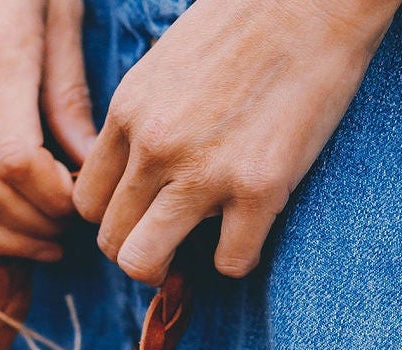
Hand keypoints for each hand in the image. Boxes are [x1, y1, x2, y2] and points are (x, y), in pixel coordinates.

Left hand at [73, 0, 400, 281]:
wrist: (314, 1)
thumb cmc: (249, 21)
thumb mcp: (169, 63)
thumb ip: (147, 115)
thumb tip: (142, 165)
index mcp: (129, 111)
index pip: (87, 198)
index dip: (114, 215)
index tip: (144, 213)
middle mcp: (154, 145)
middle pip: (109, 238)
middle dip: (136, 249)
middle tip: (170, 241)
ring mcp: (203, 171)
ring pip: (143, 262)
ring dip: (167, 269)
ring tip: (195, 251)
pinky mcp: (258, 188)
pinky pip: (228, 262)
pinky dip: (237, 259)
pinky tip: (251, 232)